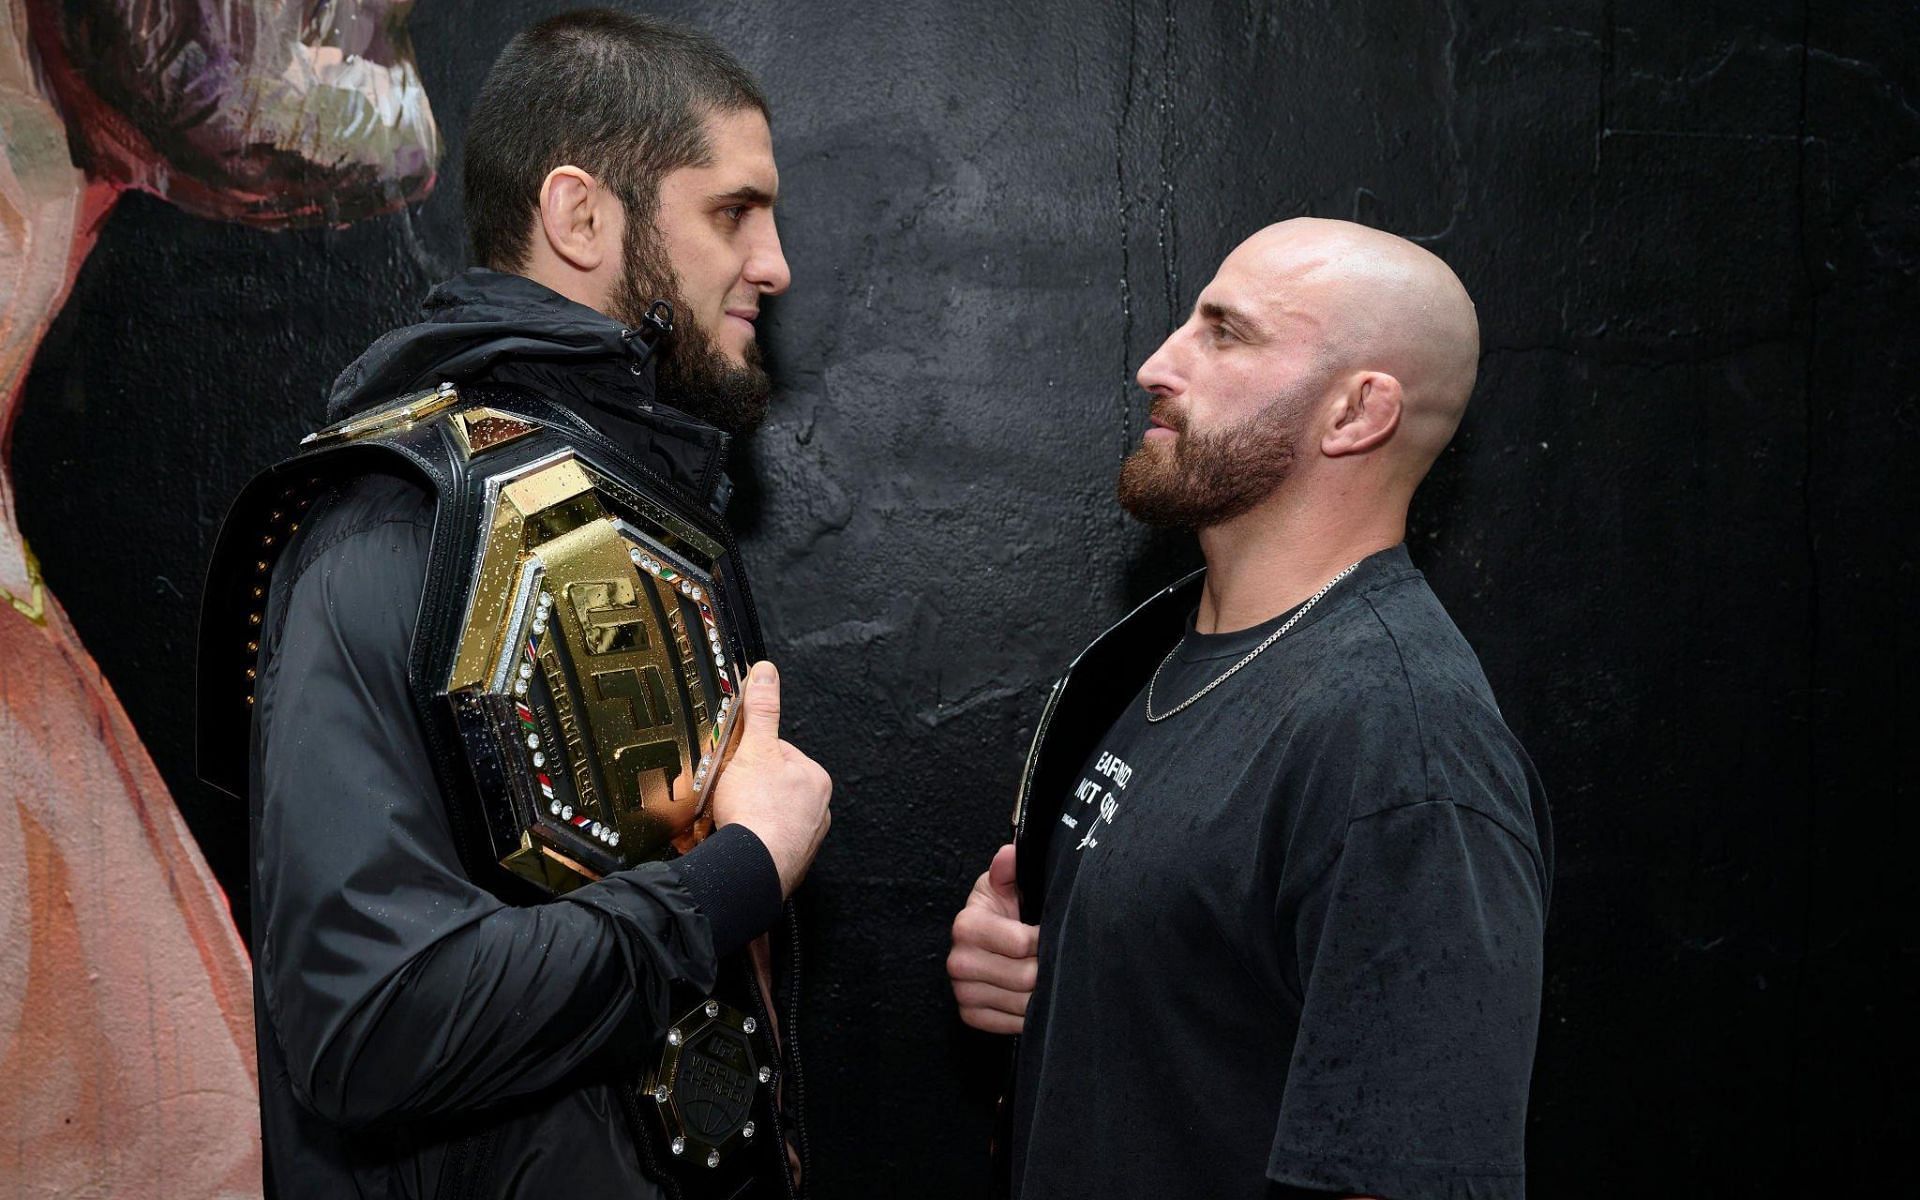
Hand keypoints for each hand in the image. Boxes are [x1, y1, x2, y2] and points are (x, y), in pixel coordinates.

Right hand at [709, 661, 831, 897]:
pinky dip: (749, 842)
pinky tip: (734, 840)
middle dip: (749, 790)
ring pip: (768, 817)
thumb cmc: (757, 810)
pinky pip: (764, 844)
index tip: (735, 764)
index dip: (751, 756)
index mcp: (815, 778)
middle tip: (728, 795)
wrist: (751, 867)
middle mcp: (817, 809)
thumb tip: (767, 672)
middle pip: (773, 787)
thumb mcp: (754, 748)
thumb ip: (761, 710)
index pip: (779, 754)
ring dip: (748, 817)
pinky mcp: (788, 864)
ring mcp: (804, 839)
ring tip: (728, 819)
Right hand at [947, 844, 1038, 1034]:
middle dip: (1046, 967)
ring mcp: (962, 991)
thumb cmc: (1004, 909)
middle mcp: (958, 960)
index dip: (1046, 938)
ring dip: (1041, 993)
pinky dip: (1028, 1014)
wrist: (989, 938)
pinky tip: (1031, 995)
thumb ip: (1011, 868)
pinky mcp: (970, 1015)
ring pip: (1022, 1004)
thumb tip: (1010, 853)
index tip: (1050, 931)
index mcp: (967, 924)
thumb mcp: (1007, 883)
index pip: (1023, 944)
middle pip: (1025, 977)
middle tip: (1052, 956)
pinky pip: (1010, 1025)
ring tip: (1045, 975)